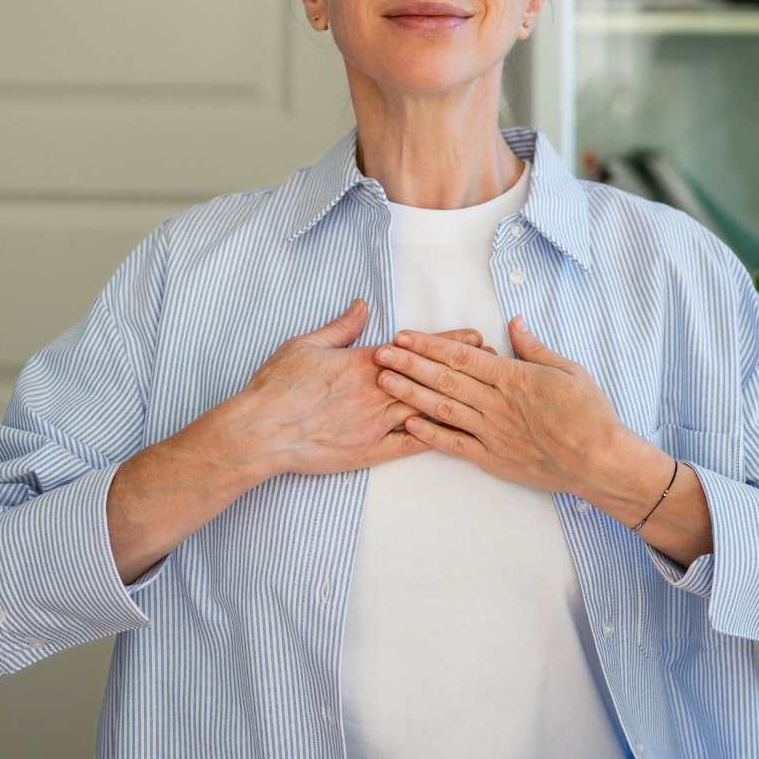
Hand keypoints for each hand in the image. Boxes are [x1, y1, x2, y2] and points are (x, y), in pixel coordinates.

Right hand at [103, 304, 488, 583]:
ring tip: (487, 397)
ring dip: (457, 401)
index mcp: (362, 362)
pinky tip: (459, 436)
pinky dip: (435, 438)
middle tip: (498, 364)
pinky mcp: (368, 453)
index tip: (475, 337)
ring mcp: (374, 424)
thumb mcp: (306, 344)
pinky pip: (409, 445)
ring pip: (426, 409)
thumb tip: (363, 305)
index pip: (414, 349)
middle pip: (430, 378)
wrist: (260, 431)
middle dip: (465, 370)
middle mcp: (375, 391)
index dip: (448, 343)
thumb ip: (341, 326)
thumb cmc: (276, 386)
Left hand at [372, 318, 713, 564]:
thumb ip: (534, 348)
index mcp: (514, 378)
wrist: (602, 462)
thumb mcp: (568, 370)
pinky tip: (408, 424)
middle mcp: (497, 404)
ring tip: (385, 381)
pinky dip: (430, 434)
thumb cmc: (591, 414)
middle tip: (380, 353)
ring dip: (410, 393)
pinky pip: (455, 445)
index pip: (462, 357)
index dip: (429, 345)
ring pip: (443, 409)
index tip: (404, 336)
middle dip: (409, 364)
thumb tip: (513, 324)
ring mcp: (493, 433)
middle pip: (444, 380)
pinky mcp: (494, 459)